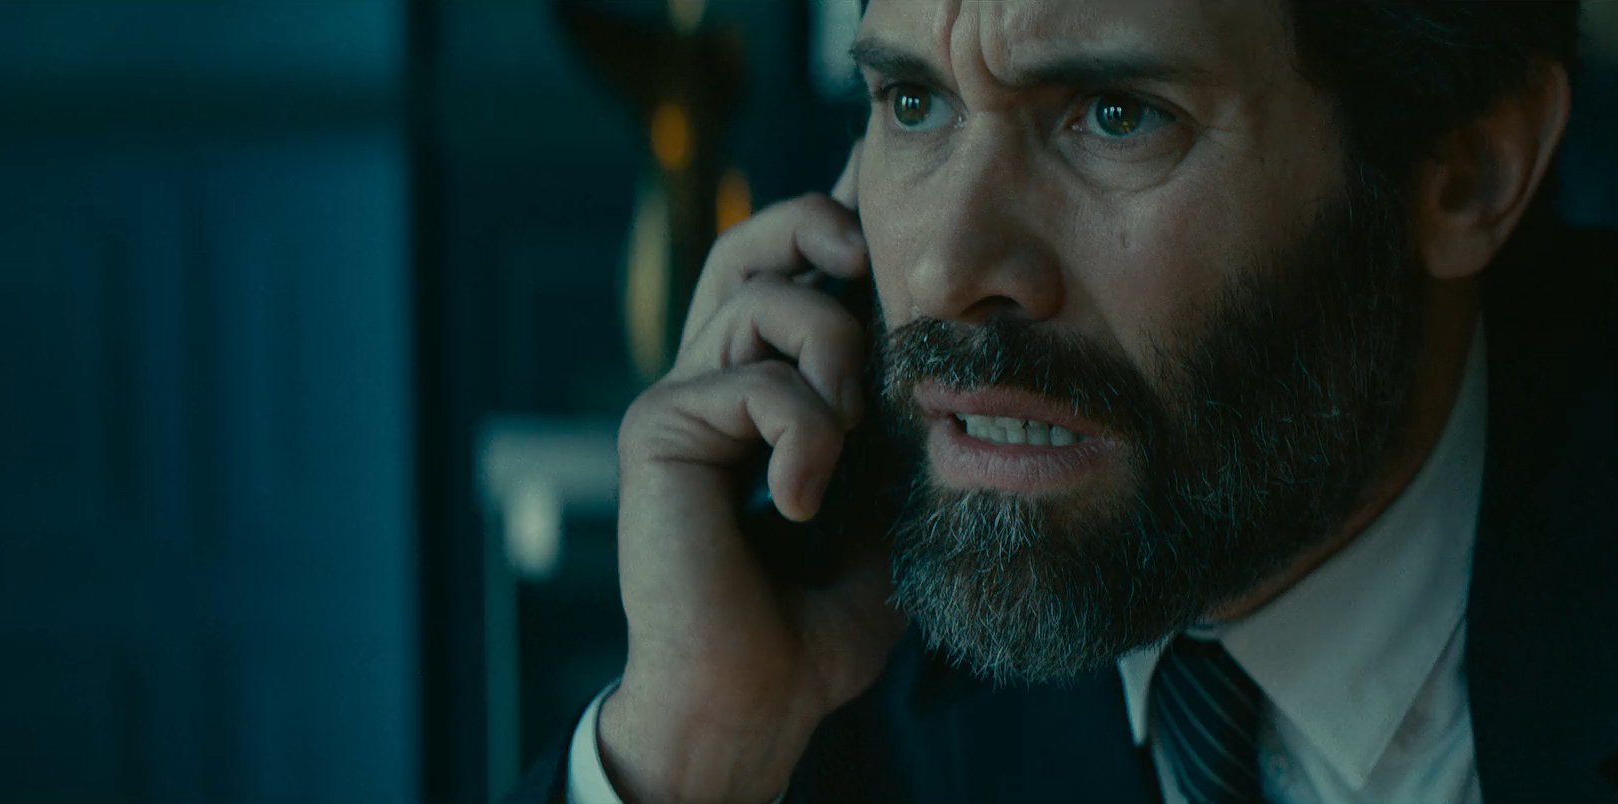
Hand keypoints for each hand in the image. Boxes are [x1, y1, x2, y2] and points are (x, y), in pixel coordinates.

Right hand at [602, 144, 902, 802]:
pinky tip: (796, 501)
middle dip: (817, 226)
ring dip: (832, 355)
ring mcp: (682, 397)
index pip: (797, 273)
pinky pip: (755, 380)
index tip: (885, 183)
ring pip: (763, 296)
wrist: (761, 692)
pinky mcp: (660, 426)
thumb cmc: (824, 613)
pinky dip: (801, 435)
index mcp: (768, 387)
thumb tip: (957, 349)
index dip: (837, 220)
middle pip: (755, 243)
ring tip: (846, 438)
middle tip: (868, 257)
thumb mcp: (891, 501)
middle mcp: (717, 377)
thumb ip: (903, 425)